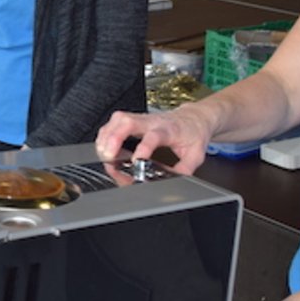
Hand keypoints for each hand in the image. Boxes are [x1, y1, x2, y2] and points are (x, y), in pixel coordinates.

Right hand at [94, 108, 213, 172]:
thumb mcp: (196, 155)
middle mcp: (153, 121)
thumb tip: (172, 182)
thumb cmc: (193, 134)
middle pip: (128, 121)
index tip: (137, 161)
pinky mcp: (134, 119)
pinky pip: (115, 122)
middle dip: (114, 138)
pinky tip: (104, 146)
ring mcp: (141, 118)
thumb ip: (184, 169)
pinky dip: (106, 134)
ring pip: (118, 119)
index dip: (143, 148)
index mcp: (169, 130)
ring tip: (104, 154)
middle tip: (109, 155)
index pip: (153, 136)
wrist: (194, 118)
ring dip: (107, 136)